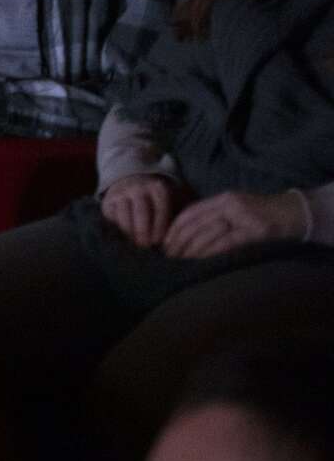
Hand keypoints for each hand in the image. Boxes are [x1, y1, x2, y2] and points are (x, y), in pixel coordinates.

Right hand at [100, 173, 178, 248]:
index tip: (158, 241)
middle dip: (143, 231)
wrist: (131, 185)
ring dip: (129, 231)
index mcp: (158, 189)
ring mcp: (121, 193)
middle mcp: (138, 188)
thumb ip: (173, 220)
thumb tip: (173, 242)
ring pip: (124, 214)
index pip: (160, 209)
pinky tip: (124, 238)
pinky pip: (111, 216)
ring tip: (135, 244)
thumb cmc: (156, 205)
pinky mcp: (107, 201)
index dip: (159, 227)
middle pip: (141, 211)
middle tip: (145, 246)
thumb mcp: (169, 204)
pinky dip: (116, 228)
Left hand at [162, 191, 310, 259]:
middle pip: (195, 223)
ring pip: (207, 233)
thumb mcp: (236, 209)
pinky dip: (210, 252)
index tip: (164, 243)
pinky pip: (226, 242)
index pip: (190, 212)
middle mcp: (229, 205)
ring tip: (182, 261)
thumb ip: (215, 216)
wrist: (295, 213)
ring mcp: (242, 216)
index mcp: (223, 198)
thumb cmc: (263, 214)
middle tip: (169, 256)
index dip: (175, 228)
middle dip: (179, 241)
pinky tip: (200, 260)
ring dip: (191, 249)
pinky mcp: (254, 230)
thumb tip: (187, 233)